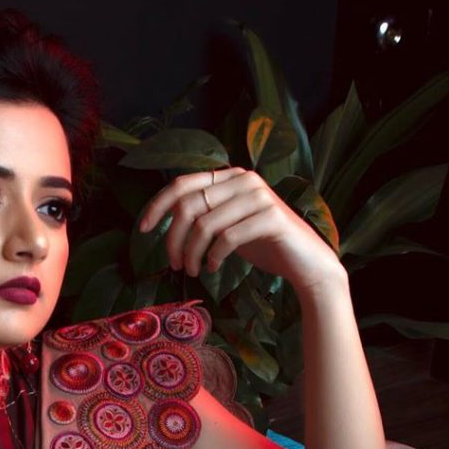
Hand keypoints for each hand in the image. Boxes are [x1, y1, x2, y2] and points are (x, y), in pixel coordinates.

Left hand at [138, 166, 344, 294]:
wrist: (305, 262)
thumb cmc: (263, 244)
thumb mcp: (228, 225)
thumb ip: (205, 215)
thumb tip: (166, 222)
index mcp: (230, 177)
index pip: (183, 184)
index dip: (158, 205)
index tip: (143, 230)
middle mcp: (244, 180)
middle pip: (189, 206)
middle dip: (173, 239)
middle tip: (173, 264)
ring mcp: (259, 196)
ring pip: (205, 225)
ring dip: (191, 254)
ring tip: (192, 271)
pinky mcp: (270, 217)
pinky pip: (227, 238)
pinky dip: (214, 257)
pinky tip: (213, 268)